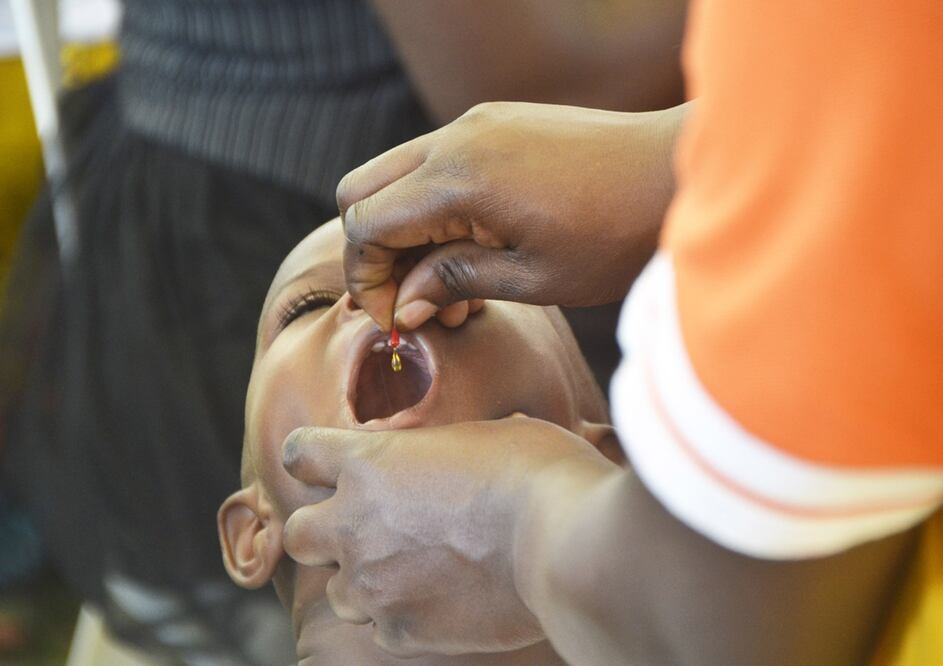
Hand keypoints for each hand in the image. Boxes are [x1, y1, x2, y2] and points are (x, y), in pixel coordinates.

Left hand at [280, 417, 617, 656]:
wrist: (562, 544)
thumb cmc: (536, 473)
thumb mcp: (487, 435)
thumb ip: (447, 449)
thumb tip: (466, 451)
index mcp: (370, 462)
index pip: (300, 453)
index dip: (312, 460)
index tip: (330, 468)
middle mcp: (355, 522)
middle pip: (297, 534)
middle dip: (323, 533)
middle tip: (365, 531)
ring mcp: (373, 582)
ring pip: (336, 591)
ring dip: (363, 581)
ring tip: (412, 572)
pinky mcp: (401, 630)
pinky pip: (380, 628)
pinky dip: (401, 616)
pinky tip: (440, 601)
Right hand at [337, 101, 686, 330]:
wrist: (676, 171)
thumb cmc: (616, 234)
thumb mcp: (533, 277)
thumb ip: (454, 283)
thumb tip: (402, 306)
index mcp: (458, 179)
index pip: (365, 223)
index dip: (367, 278)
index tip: (398, 317)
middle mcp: (456, 138)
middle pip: (362, 190)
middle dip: (374, 251)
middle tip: (414, 297)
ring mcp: (476, 124)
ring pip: (398, 174)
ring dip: (406, 230)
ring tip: (455, 284)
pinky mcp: (498, 122)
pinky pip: (438, 161)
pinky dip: (435, 205)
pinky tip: (476, 245)